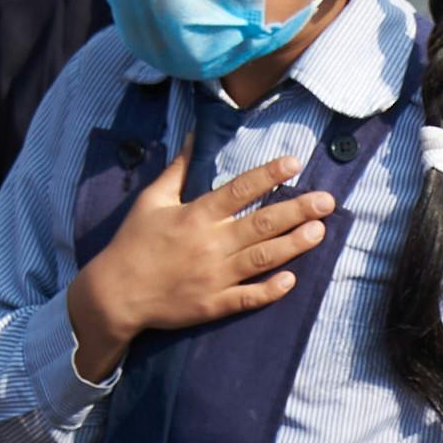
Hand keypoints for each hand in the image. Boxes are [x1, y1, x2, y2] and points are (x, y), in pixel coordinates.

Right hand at [68, 151, 337, 373]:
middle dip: (297, 210)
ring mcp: (213, 276)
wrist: (115, 294)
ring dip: (294, 245)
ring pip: (263, 258)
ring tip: (320, 231)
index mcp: (196, 216)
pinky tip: (292, 279)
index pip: (239, 190)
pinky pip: (247, 298)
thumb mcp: (151, 201)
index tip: (295, 163)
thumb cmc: (133, 243)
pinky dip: (270, 290)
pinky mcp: (213, 304)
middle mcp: (210, 244)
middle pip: (262, 224)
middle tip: (327, 201)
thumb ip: (177, 170)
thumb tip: (194, 137)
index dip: (268, 175)